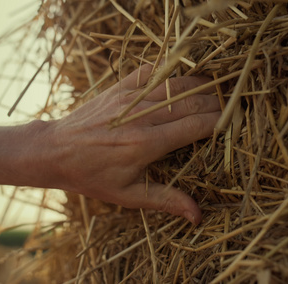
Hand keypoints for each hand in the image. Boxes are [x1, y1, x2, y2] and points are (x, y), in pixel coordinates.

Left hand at [39, 65, 220, 223]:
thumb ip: (165, 200)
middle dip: (216, 103)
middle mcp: (140, 116)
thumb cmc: (90, 175)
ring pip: (176, 84)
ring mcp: (129, 97)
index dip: (218, 123)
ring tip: (217, 92)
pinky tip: (185, 76)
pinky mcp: (119, 86)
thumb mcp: (127, 194)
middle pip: (191, 101)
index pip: (195, 126)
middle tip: (232, 108)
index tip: (233, 124)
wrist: (54, 150)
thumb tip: (197, 215)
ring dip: (201, 85)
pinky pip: (152, 71)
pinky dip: (173, 72)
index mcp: (145, 144)